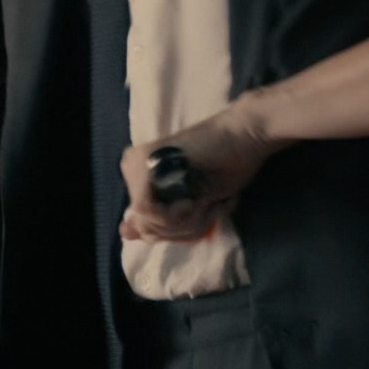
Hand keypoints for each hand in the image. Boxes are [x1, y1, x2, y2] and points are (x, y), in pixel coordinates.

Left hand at [118, 93, 282, 242]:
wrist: (245, 135)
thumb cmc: (227, 167)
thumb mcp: (192, 206)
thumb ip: (159, 221)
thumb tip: (124, 233)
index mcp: (141, 178)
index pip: (145, 229)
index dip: (179, 231)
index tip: (204, 211)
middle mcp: (132, 169)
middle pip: (146, 229)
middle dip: (184, 229)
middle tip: (209, 207)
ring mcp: (135, 163)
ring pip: (147, 224)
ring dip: (187, 223)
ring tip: (208, 201)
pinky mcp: (144, 161)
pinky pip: (146, 210)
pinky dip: (176, 214)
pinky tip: (197, 199)